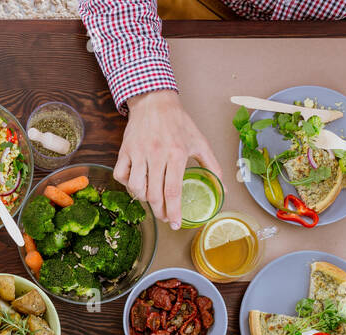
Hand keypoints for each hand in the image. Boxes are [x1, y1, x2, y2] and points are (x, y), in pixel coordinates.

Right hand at [117, 90, 222, 229]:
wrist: (154, 100)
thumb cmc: (178, 121)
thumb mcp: (199, 141)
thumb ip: (212, 165)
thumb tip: (224, 187)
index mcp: (176, 154)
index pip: (173, 191)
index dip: (173, 211)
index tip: (175, 224)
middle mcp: (156, 154)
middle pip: (154, 194)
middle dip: (160, 212)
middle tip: (166, 217)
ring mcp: (138, 153)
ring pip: (136, 188)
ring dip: (144, 200)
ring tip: (152, 201)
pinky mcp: (125, 151)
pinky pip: (121, 176)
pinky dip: (127, 185)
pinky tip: (137, 185)